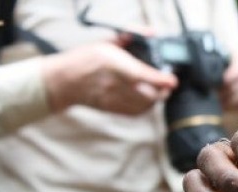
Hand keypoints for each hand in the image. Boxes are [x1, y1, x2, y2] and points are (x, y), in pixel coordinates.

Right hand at [42, 41, 177, 114]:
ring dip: (156, 98)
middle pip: (148, 94)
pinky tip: (148, 99)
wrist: (65, 81)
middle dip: (163, 90)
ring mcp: (113, 99)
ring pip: (145, 105)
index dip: (160, 79)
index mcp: (111, 63)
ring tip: (160, 90)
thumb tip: (150, 33)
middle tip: (167, 82)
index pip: (141, 74)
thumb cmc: (85, 59)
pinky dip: (147, 106)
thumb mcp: (106, 42)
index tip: (172, 80)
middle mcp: (113, 83)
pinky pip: (136, 112)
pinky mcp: (113, 109)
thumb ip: (129, 37)